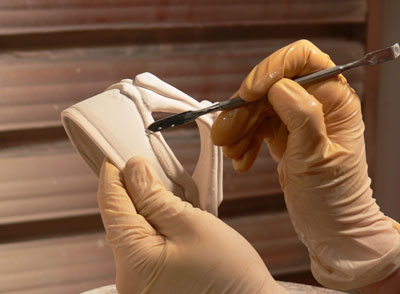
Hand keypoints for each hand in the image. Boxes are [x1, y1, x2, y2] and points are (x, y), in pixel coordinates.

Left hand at [97, 157, 285, 293]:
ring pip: (133, 229)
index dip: (114, 173)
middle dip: (133, 188)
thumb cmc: (229, 275)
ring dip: (146, 205)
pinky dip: (154, 224)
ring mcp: (139, 282)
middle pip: (120, 217)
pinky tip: (170, 213)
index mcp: (134, 262)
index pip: (111, 205)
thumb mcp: (192, 225)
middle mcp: (128, 277)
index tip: (120, 151)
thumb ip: (156, 198)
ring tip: (166, 188)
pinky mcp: (151, 281)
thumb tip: (134, 170)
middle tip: (151, 165)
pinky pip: (144, 243)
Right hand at [211, 40, 399, 289]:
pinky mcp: (284, 135)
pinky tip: (240, 161)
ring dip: (239, 129)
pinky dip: (244, 142)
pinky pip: (256, 128)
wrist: (330, 230)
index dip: (274, 68)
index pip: (303, 61)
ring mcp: (298, 120)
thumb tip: (279, 85)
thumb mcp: (316, 158)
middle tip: (223, 136)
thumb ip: (301, 117)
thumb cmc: (333, 198)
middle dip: (244, 111)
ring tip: (230, 153)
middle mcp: (317, 104)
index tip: (249, 92)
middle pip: (271, 88)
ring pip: (258, 109)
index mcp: (335, 101)